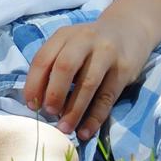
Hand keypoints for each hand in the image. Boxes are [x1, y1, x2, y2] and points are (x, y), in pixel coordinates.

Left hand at [21, 20, 145, 139]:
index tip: (31, 105)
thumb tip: (38, 102)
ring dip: (74, 110)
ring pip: (88, 84)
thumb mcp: (69, 45)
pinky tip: (86, 132)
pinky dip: (95, 118)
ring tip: (65, 128)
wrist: (129, 29)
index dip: (34, 84)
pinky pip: (107, 97)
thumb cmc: (90, 45)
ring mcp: (106, 53)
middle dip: (54, 93)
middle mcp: (84, 40)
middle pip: (65, 67)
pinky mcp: (124, 69)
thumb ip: (54, 65)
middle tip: (50, 113)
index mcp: (64, 35)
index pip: (43, 59)